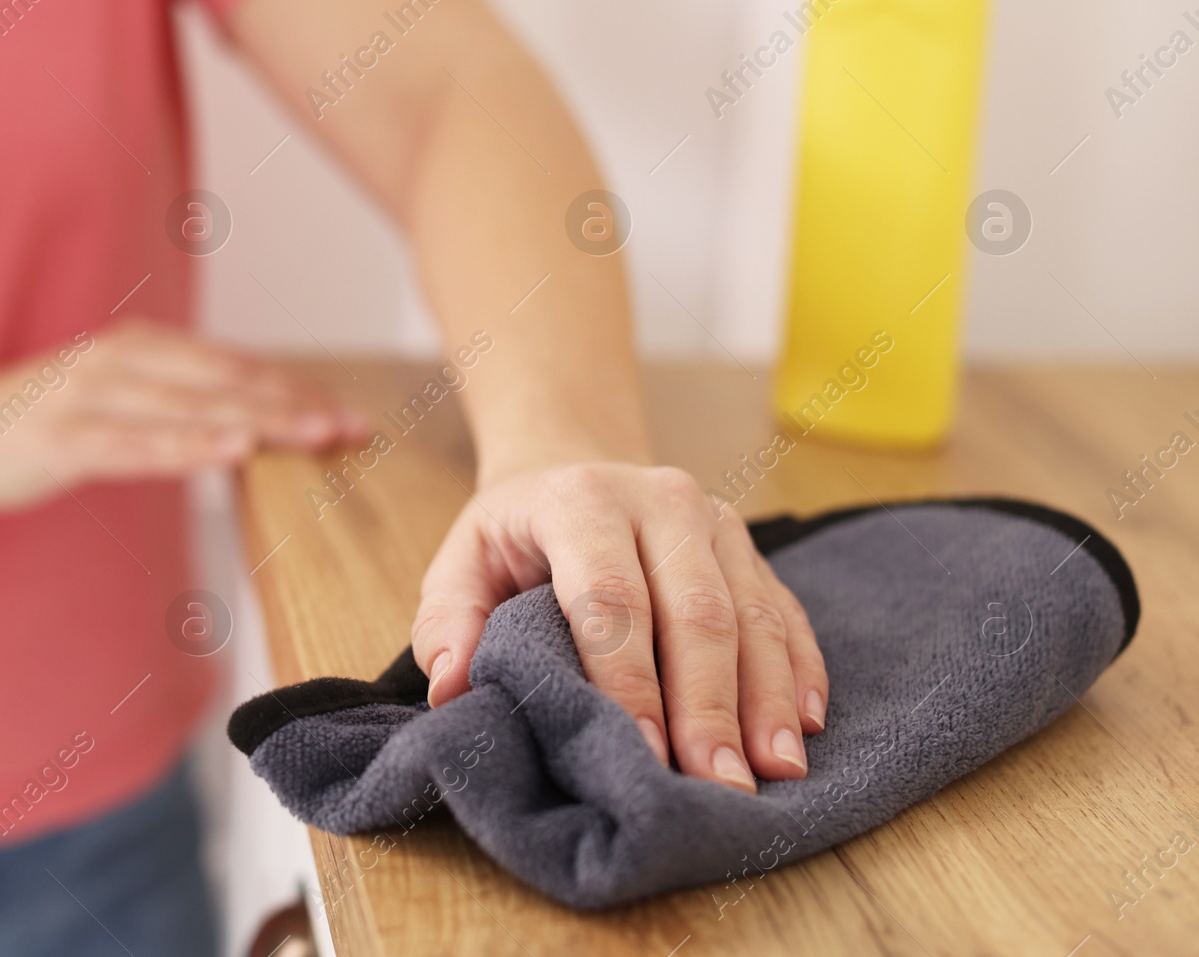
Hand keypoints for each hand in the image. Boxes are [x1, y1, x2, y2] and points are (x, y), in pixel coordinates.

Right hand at [0, 319, 367, 519]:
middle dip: (294, 405)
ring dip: (259, 422)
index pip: (232, 368)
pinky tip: (233, 453)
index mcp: (135, 350)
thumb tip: (238, 425)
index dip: (293, 389)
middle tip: (354, 428)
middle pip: (225, 381)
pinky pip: (137, 444)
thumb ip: (166, 406)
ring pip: (190, 408)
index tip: (347, 413)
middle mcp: (119, 362)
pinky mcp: (62, 437)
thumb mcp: (106, 405)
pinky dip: (189, 447)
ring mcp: (89, 397)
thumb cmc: (24, 429)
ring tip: (315, 436)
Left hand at [411, 463, 827, 791]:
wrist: (569, 466)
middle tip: (720, 786)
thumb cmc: (512, 537)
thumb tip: (454, 689)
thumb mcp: (460, 564)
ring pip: (752, 612)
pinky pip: (786, 607)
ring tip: (776, 772)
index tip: (643, 753)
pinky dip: (800, 667)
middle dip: (709, 705)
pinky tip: (803, 725)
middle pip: (696, 609)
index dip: (629, 680)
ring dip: (765, 698)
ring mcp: (716, 520)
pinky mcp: (751, 546)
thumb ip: (448, 624)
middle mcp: (661, 499)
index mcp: (583, 500)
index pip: (610, 596)